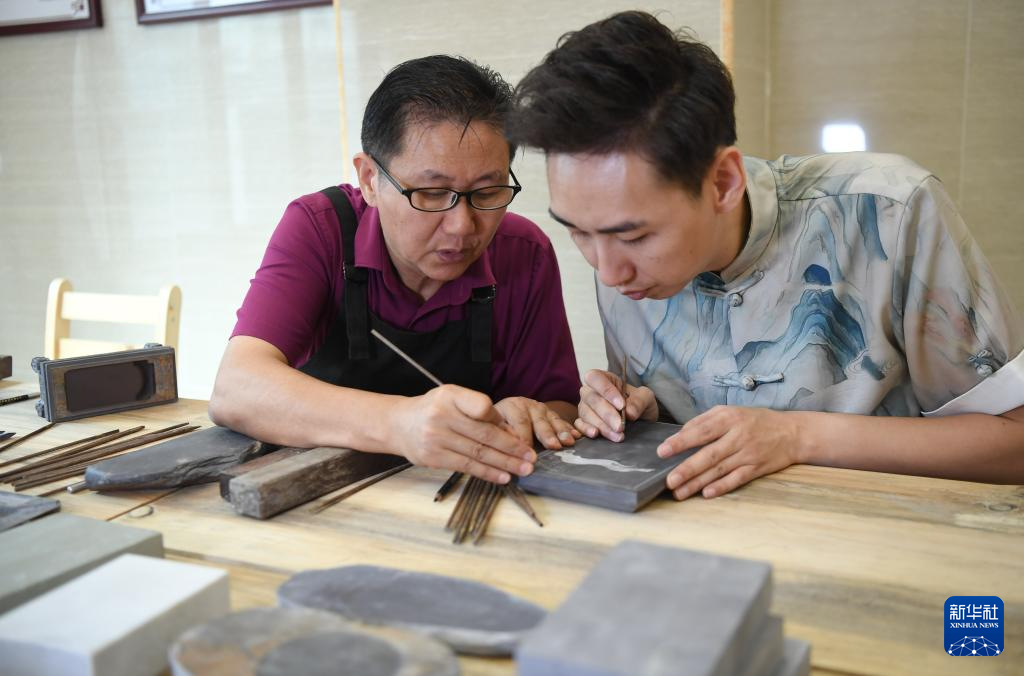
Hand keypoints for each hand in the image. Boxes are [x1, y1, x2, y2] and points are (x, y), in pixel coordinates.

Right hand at [391, 385, 535, 483]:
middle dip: (512, 448)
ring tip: (524, 469)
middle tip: (532, 457)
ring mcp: (435, 438)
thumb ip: (478, 409)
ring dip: (504, 463)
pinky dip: (487, 473)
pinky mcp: (433, 458)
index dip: (501, 420)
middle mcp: (441, 415)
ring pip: (478, 453)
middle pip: (484, 434)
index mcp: (450, 395)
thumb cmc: (434, 409)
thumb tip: (510, 431)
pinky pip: (466, 467)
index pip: (482, 406)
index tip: (518, 433)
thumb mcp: (452, 397)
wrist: (398, 425)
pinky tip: (503, 476)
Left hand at [494, 397, 581, 449]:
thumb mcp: (494, 427)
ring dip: (561, 432)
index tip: (527, 450)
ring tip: (568, 442)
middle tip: (553, 445)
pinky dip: (570, 429)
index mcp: (510, 407)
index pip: (519, 421)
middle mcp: (527, 405)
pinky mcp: (551, 414)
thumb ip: (500, 435)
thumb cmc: (497, 426)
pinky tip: (577, 436)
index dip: (524, 436)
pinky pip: (562, 421)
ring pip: (552, 420)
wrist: (505, 413)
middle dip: (547, 434)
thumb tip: (506, 450)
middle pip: (538, 420)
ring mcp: (541, 409)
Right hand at [574, 369, 657, 440]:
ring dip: (601, 425)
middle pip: (592, 398)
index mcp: (605, 378)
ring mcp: (585, 407)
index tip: (621, 406)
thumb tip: (629, 412)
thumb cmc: (638, 403)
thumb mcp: (646, 398)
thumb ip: (639, 401)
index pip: (596, 378)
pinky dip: (586, 429)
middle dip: (607, 414)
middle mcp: (591, 391)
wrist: (640, 420)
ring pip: (586, 413)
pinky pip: (579, 424)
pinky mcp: (583, 421)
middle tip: (620, 426)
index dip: (606, 390)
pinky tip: (595, 434)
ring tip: (617, 435)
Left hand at [660, 406, 803, 498]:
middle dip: (687, 468)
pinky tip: (706, 494)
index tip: (662, 451)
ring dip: (698, 483)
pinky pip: (737, 479)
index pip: (701, 431)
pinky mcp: (757, 468)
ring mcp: (748, 454)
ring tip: (679, 492)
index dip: (681, 441)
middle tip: (669, 480)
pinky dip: (722, 487)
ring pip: (719, 470)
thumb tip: (681, 433)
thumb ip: (705, 420)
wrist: (792, 433)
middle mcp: (738, 436)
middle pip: (709, 454)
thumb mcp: (730, 411)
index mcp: (729, 418)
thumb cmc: (755, 421)